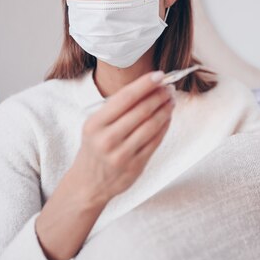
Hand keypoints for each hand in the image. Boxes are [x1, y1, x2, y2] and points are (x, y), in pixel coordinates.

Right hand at [74, 71, 174, 205]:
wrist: (88, 183)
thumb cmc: (95, 147)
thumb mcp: (96, 125)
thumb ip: (118, 108)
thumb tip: (148, 87)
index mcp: (95, 124)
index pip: (125, 98)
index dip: (145, 84)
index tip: (159, 75)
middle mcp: (107, 139)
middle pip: (141, 111)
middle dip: (159, 96)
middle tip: (169, 87)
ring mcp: (122, 154)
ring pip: (151, 126)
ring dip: (165, 110)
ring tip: (171, 100)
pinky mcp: (135, 166)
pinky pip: (155, 141)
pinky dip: (164, 126)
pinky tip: (168, 117)